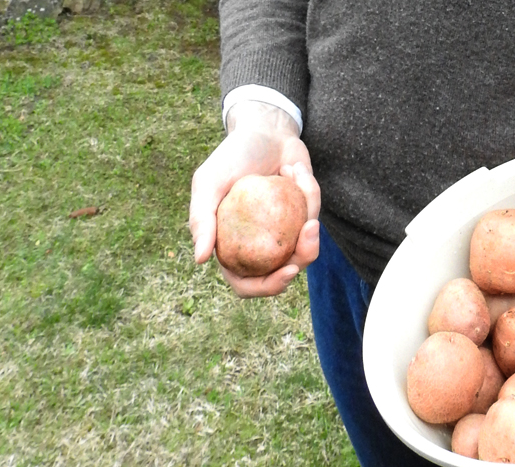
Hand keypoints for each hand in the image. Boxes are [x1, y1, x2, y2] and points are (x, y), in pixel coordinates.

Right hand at [189, 101, 320, 297]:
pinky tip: (296, 170)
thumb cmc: (232, 156)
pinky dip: (309, 191)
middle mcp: (259, 245)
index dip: (266, 287)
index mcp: (232, 246)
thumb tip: (200, 260)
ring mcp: (284, 233)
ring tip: (301, 179)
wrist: (264, 131)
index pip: (247, 283)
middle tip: (310, 234)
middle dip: (302, 258)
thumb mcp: (209, 182)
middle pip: (284, 272)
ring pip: (306, 248)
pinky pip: (314, 215)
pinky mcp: (305, 216)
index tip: (287, 272)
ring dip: (309, 216)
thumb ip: (201, 219)